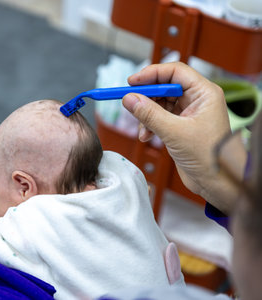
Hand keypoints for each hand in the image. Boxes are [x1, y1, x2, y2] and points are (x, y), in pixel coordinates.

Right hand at [122, 62, 240, 213]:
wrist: (216, 183)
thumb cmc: (209, 157)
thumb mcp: (174, 132)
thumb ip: (149, 114)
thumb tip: (129, 99)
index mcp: (204, 93)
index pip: (175, 72)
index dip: (151, 74)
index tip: (131, 82)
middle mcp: (197, 100)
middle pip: (164, 87)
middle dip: (146, 98)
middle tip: (131, 104)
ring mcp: (188, 114)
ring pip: (159, 104)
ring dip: (146, 115)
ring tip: (143, 129)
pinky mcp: (181, 127)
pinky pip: (159, 118)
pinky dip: (149, 125)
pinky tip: (147, 137)